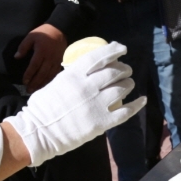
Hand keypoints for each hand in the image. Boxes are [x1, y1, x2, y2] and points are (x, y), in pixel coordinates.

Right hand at [3, 42, 145, 165]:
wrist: (39, 132)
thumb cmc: (43, 107)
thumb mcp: (56, 82)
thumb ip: (73, 75)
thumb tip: (87, 70)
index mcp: (74, 75)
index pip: (99, 57)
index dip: (113, 50)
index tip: (121, 48)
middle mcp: (88, 87)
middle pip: (114, 72)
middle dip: (124, 69)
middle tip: (126, 70)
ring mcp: (96, 105)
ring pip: (122, 89)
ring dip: (129, 84)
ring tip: (129, 84)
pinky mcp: (102, 122)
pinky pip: (125, 111)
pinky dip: (136, 104)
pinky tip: (141, 100)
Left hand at [15, 24, 66, 92]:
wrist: (59, 30)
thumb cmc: (43, 33)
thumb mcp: (31, 36)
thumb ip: (23, 47)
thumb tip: (16, 57)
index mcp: (41, 51)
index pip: (34, 65)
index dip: (29, 74)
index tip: (24, 81)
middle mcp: (49, 58)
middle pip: (42, 73)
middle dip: (35, 83)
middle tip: (28, 90)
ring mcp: (56, 61)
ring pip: (49, 75)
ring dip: (42, 84)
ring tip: (35, 90)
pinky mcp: (59, 62)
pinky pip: (55, 74)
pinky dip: (49, 81)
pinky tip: (44, 85)